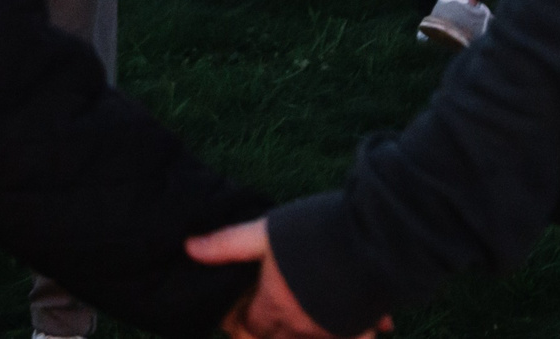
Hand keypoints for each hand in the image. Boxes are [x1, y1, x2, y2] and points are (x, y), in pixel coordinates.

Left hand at [189, 219, 383, 338]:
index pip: (251, 326)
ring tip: (302, 322)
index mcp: (274, 304)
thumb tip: (188, 248)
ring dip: (304, 334)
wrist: (371, 236)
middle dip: (272, 332)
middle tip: (269, 319)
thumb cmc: (314, 232)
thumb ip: (227, 244)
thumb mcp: (264, 231)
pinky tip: (365, 327)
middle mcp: (300, 324)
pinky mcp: (360, 325)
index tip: (240, 317)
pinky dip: (354, 336)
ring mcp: (331, 328)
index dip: (243, 322)